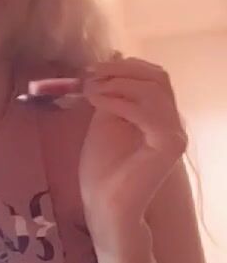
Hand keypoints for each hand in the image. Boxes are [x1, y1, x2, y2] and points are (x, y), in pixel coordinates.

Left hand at [79, 55, 187, 240]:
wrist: (104, 205)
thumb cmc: (103, 169)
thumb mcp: (105, 119)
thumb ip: (112, 92)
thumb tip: (114, 57)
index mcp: (159, 115)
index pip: (154, 76)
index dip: (124, 66)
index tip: (91, 69)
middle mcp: (172, 122)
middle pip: (157, 77)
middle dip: (121, 70)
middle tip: (89, 75)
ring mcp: (174, 134)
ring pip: (154, 90)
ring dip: (118, 84)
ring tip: (90, 90)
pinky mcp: (169, 146)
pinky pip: (150, 112)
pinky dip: (121, 101)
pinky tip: (98, 102)